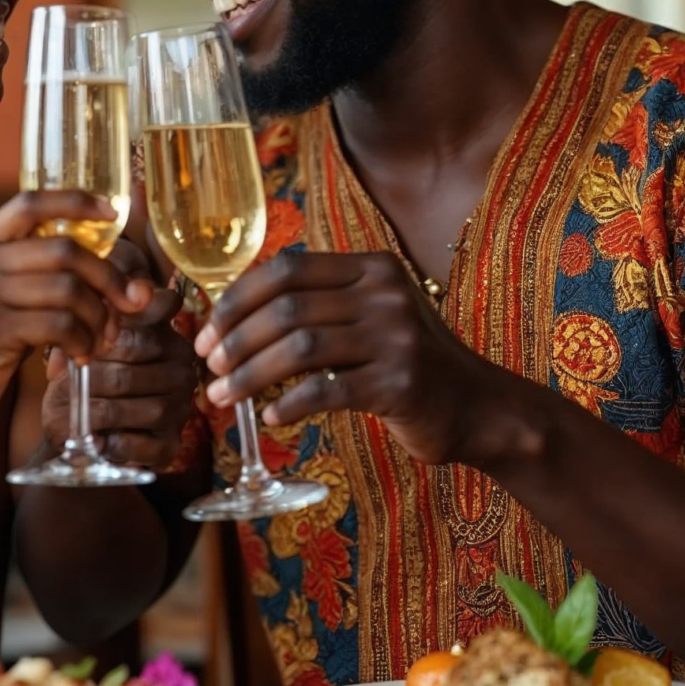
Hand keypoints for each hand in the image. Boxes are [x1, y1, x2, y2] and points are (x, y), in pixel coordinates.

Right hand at [0, 193, 151, 430]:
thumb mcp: (1, 291)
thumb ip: (46, 273)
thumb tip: (127, 280)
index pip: (31, 202)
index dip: (76, 202)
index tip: (110, 213)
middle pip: (65, 250)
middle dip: (108, 278)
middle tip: (126, 305)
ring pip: (69, 289)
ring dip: (98, 317)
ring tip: (100, 339)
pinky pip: (59, 324)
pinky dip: (82, 339)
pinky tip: (80, 354)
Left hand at [40, 239, 196, 467]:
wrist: (72, 427)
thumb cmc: (78, 373)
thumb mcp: (79, 337)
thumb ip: (87, 313)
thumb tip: (88, 300)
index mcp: (165, 332)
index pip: (151, 318)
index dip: (116, 328)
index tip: (85, 340)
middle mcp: (182, 366)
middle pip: (137, 362)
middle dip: (96, 372)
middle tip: (67, 380)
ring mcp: (180, 406)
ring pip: (139, 404)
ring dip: (101, 409)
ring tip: (74, 411)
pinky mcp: (170, 445)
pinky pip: (144, 445)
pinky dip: (115, 445)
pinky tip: (93, 441)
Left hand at [194, 251, 506, 466]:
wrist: (477, 408)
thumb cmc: (405, 364)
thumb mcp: (369, 316)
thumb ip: (319, 304)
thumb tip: (234, 312)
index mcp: (371, 268)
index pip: (287, 269)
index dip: (238, 299)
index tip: (206, 332)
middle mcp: (386, 294)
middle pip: (287, 308)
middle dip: (235, 340)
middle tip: (208, 368)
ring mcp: (397, 338)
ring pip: (300, 348)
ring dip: (250, 375)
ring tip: (222, 397)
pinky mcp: (401, 384)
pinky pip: (328, 391)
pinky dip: (290, 404)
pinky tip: (270, 417)